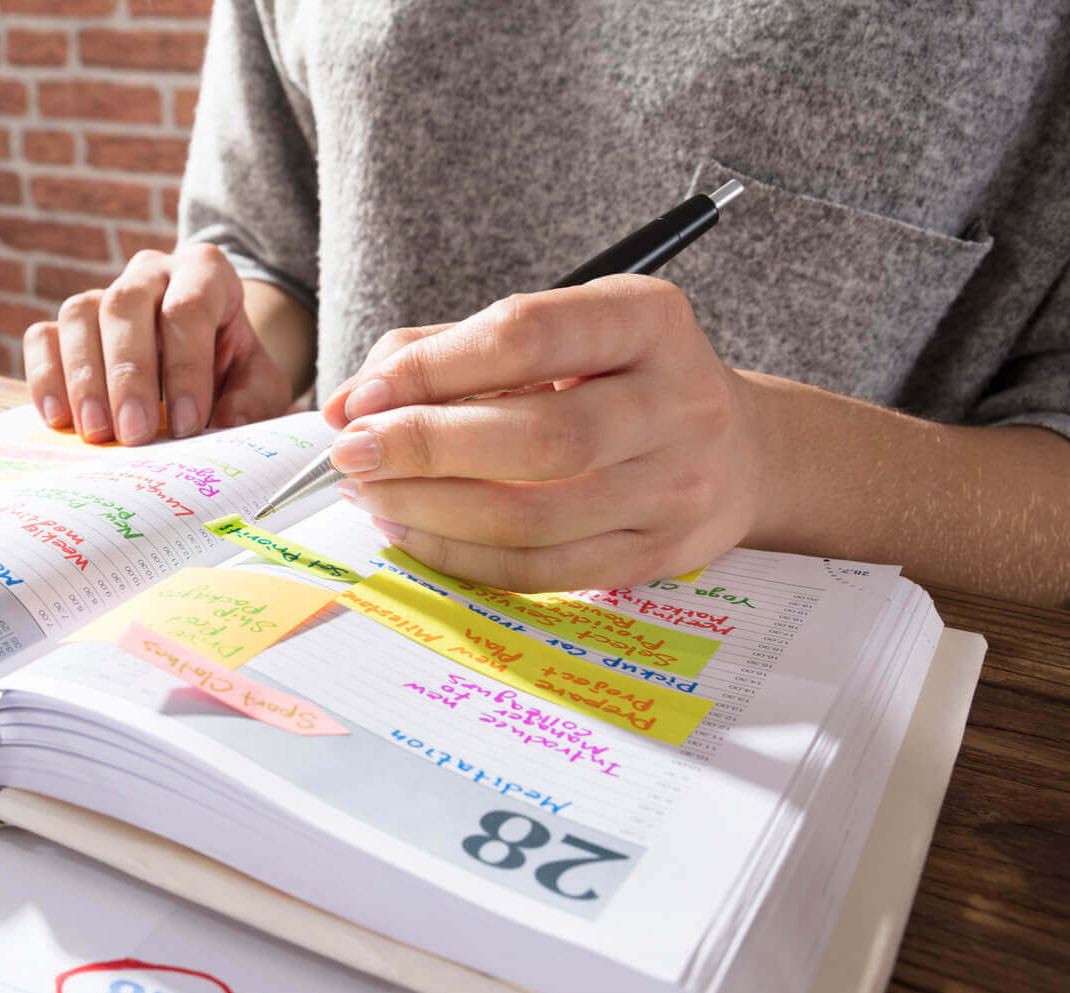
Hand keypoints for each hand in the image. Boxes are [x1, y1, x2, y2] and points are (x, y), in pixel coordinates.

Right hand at [23, 243, 291, 444]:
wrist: (203, 362)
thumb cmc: (231, 371)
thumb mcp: (259, 384)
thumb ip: (252, 401)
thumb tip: (226, 426)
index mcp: (205, 273)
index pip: (188, 308)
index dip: (185, 368)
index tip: (185, 425)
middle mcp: (150, 273)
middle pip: (126, 305)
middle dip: (129, 374)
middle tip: (134, 433)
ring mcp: (103, 294)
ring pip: (79, 315)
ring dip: (84, 377)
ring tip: (98, 432)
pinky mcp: (66, 325)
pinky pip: (43, 337)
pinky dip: (46, 377)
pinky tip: (59, 419)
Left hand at [320, 276, 762, 590]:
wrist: (739, 449)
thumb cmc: (618, 380)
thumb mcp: (559, 334)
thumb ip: (452, 350)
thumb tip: (354, 402)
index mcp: (647, 320)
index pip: (526, 337)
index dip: (430, 369)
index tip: (362, 398)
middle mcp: (675, 402)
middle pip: (534, 438)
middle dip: (422, 449)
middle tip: (352, 455)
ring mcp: (673, 487)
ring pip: (530, 517)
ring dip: (429, 511)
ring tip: (372, 495)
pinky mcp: (654, 554)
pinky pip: (538, 571)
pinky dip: (459, 556)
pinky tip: (413, 531)